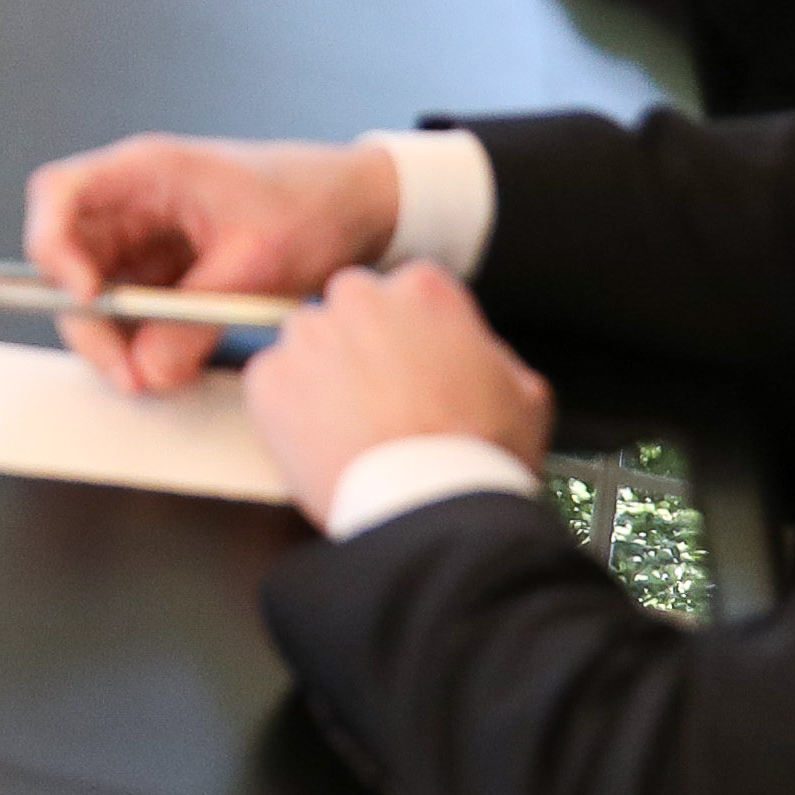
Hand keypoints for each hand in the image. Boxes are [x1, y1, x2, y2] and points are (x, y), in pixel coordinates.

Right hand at [17, 131, 401, 396]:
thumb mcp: (258, 263)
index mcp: (148, 171)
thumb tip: (149, 369)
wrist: (358, 206)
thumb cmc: (310, 204)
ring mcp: (145, 235)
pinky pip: (131, 308)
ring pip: (95, 289)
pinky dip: (141, 341)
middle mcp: (133, 200)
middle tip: (123, 371)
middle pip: (68, 256)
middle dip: (86, 318)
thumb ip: (196, 319)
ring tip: (152, 377)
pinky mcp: (164, 269)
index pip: (60, 193)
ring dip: (113, 338)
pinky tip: (169, 364)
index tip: (84, 296)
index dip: (53, 246)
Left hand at [241, 265, 552, 527]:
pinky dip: (289, 407)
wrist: (428, 504)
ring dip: (323, 373)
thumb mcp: (524, 394)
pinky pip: (273, 381)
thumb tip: (476, 354)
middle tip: (382, 396)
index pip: (407, 290)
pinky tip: (323, 439)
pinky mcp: (270, 377)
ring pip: (307, 342)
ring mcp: (308, 336)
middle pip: (350, 307)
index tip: (414, 362)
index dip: (413, 332)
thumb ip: (491, 354)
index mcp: (422, 290)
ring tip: (353, 425)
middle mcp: (358, 299)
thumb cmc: (477, 455)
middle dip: (362, 343)